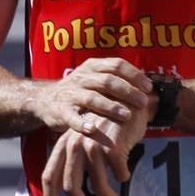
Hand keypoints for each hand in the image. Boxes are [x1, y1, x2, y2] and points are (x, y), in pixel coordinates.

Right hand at [30, 57, 151, 136]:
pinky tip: (93, 130)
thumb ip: (116, 80)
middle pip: (107, 81)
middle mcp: (82, 77)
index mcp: (92, 66)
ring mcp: (71, 94)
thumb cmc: (80, 90)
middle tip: (143, 102)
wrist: (46, 99)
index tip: (148, 87)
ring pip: (93, 98)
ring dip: (111, 107)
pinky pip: (72, 117)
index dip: (134, 75)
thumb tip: (148, 88)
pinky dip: (82, 123)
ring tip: (126, 116)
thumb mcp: (95, 78)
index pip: (116, 65)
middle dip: (127, 91)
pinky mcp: (61, 110)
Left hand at [42, 100, 150, 195]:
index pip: (50, 175)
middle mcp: (75, 144)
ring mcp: (94, 145)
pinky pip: (119, 174)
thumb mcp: (86, 138)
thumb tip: (72, 192)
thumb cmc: (108, 123)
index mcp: (65, 143)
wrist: (130, 99)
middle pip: (71, 187)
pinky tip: (125, 172)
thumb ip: (77, 159)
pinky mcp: (113, 147)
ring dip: (107, 195)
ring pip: (97, 185)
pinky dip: (123, 177)